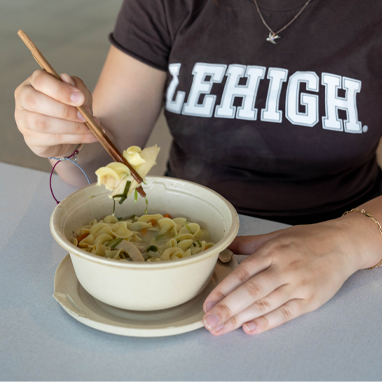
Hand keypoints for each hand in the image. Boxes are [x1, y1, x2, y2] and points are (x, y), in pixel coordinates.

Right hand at [14, 70, 98, 158]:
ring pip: (42, 123)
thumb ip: (76, 86)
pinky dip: (74, 138)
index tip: (80, 99)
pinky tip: (90, 136)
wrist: (71, 132)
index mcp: (34, 82)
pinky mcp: (31, 139)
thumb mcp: (80, 94)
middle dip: (64, 111)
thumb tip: (67, 79)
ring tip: (90, 128)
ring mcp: (23, 120)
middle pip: (35, 102)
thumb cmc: (72, 107)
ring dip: (71, 127)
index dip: (61, 90)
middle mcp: (24, 99)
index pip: (40, 81)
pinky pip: (51, 139)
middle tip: (85, 117)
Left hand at [202, 217, 371, 335]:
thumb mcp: (275, 236)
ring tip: (223, 328)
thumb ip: (248, 243)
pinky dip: (268, 322)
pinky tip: (250, 328)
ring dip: (241, 318)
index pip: (242, 273)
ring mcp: (298, 285)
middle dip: (228, 308)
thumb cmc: (306, 239)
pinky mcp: (311, 299)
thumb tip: (225, 246)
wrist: (341, 244)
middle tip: (210, 322)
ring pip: (265, 304)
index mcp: (272, 251)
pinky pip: (286, 313)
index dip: (223, 289)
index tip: (208, 303)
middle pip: (251, 291)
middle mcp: (283, 268)